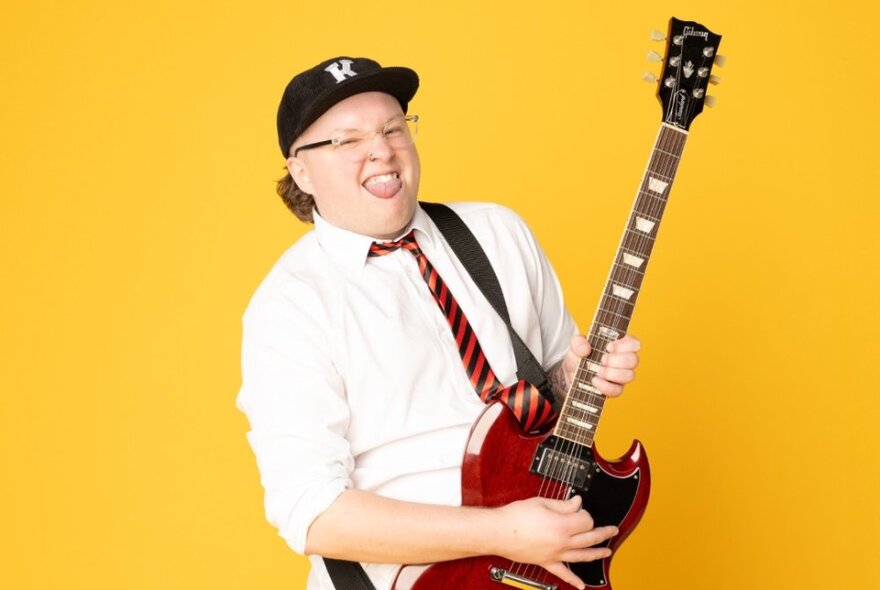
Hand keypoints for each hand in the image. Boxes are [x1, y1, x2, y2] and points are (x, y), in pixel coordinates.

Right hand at [494, 495, 617, 588]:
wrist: (498, 531)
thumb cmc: (516, 516)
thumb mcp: (541, 502)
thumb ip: (562, 504)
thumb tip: (576, 503)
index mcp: (562, 525)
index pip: (585, 520)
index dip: (585, 512)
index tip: (580, 507)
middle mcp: (561, 543)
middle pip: (589, 538)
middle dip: (603, 532)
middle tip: (612, 530)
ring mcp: (555, 554)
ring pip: (582, 556)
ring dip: (596, 554)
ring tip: (607, 553)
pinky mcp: (546, 562)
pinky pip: (562, 573)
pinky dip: (573, 580)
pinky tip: (581, 585)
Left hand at [558, 334, 640, 397]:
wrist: (570, 373)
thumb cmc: (579, 356)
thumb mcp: (575, 345)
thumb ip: (578, 342)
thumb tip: (586, 349)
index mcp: (618, 346)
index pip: (634, 343)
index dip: (625, 345)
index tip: (609, 347)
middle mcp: (623, 361)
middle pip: (634, 360)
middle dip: (617, 360)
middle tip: (602, 360)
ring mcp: (620, 377)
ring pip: (630, 376)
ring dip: (612, 373)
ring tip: (598, 371)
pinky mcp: (614, 390)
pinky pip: (617, 390)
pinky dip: (606, 386)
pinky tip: (595, 381)